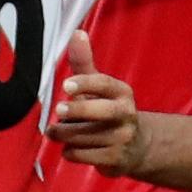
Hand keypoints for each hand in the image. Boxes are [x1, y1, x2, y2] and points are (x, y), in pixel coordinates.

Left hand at [44, 31, 147, 177]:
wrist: (135, 147)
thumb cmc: (107, 110)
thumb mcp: (99, 87)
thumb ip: (84, 63)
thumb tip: (77, 33)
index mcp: (122, 93)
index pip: (104, 84)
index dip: (85, 84)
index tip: (66, 85)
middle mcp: (126, 114)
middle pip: (101, 112)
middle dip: (78, 111)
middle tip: (58, 111)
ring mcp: (122, 138)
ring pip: (86, 136)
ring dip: (65, 134)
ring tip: (57, 131)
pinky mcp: (115, 159)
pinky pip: (84, 155)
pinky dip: (71, 151)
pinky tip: (69, 147)